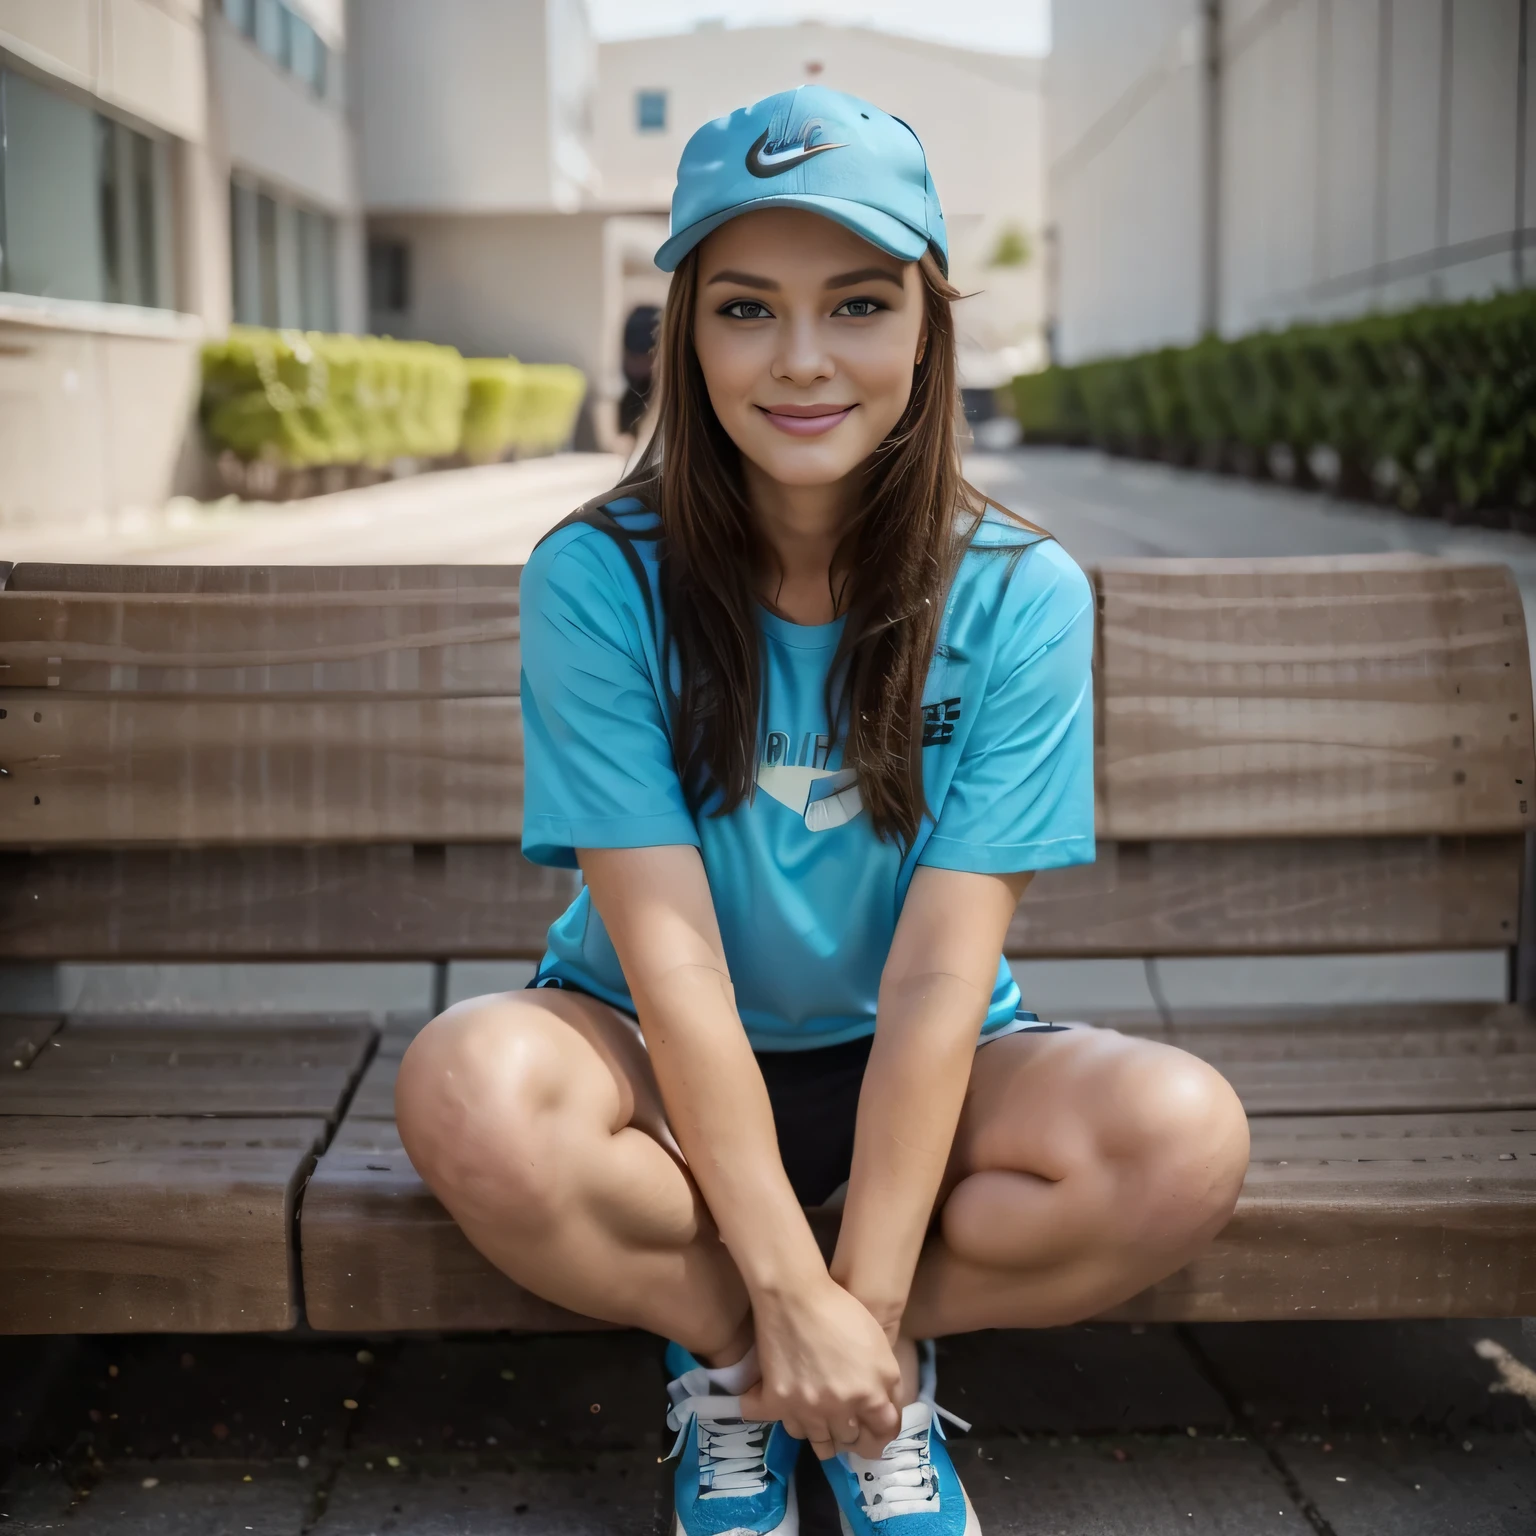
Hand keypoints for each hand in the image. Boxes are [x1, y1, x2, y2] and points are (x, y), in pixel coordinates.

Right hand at [740, 1277, 902, 1459]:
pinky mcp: (776, 1402)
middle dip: (850, 1431)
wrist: (796, 1294)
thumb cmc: (842, 1311)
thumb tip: (885, 1410)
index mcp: (870, 1394)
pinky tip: (783, 1407)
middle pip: (848, 1439)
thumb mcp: (880, 1345)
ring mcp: (807, 1409)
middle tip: (844, 1422)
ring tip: (817, 1421)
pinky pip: (779, 1425)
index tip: (874, 1429)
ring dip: (819, 1433)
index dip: (881, 1432)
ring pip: (816, 1441)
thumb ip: (888, 1383)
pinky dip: (781, 1418)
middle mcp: (840, 1409)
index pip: (884, 1433)